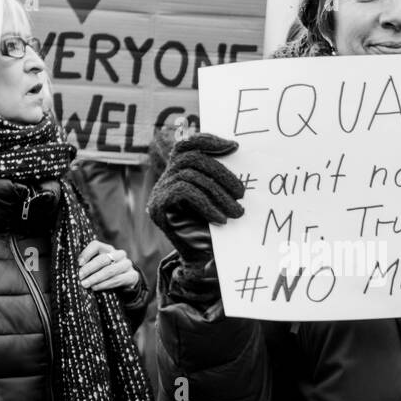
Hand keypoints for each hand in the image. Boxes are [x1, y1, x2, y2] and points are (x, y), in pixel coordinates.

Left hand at [78, 241, 138, 291]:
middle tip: (80, 277)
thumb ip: (89, 264)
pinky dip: (105, 284)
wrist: (127, 280)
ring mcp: (127, 264)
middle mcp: (119, 254)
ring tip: (86, 284)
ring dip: (96, 278)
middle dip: (89, 268)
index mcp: (108, 249)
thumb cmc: (107, 271)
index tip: (79, 263)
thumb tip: (76, 268)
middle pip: (103, 259)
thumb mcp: (99, 266)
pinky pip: (117, 280)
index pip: (96, 245)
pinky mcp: (132, 275)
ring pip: (110, 270)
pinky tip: (96, 287)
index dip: (87, 253)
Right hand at [147, 132, 244, 263]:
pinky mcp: (158, 206)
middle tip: (242, 193)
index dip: (209, 140)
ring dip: (219, 193)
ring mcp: (159, 191)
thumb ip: (221, 176)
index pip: (188, 144)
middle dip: (221, 173)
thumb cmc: (216, 226)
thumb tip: (236, 149)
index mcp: (180, 170)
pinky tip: (220, 219)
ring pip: (190, 176)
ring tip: (237, 212)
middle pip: (191, 159)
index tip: (235, 146)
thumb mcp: (221, 197)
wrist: (202, 259)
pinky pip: (184, 192)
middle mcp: (166, 177)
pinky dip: (206, 204)